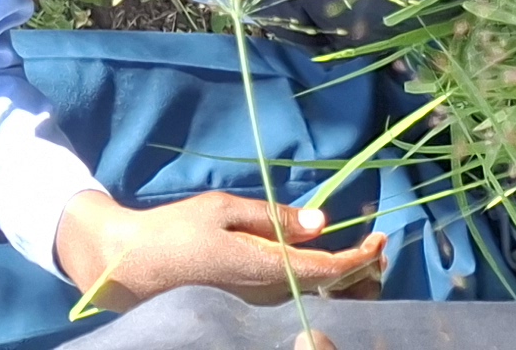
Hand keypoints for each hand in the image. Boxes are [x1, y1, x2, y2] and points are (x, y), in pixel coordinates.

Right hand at [51, 191, 385, 311]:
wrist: (135, 266)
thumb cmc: (177, 231)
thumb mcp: (225, 209)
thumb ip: (274, 217)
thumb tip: (321, 221)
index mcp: (268, 268)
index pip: (331, 269)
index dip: (361, 256)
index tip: (380, 237)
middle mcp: (271, 294)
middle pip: (331, 290)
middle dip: (362, 271)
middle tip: (377, 246)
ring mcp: (261, 304)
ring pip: (316, 295)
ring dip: (343, 278)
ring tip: (358, 254)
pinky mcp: (250, 305)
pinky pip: (297, 295)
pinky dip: (319, 281)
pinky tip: (319, 262)